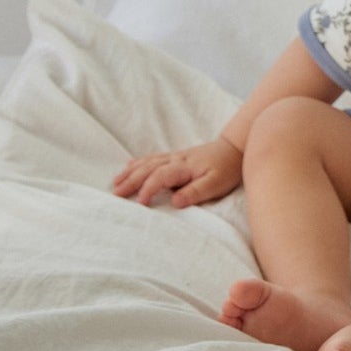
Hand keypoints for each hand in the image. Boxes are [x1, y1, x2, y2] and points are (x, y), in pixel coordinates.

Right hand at [112, 137, 242, 207]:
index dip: (148, 189)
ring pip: (147, 163)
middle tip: (115, 195)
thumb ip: (196, 192)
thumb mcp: (217, 183)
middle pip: (147, 169)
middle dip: (130, 181)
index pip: (160, 177)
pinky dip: (139, 162)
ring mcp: (175, 156)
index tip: (140, 203)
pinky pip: (153, 158)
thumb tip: (175, 202)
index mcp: (184, 167)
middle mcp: (175, 160)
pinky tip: (129, 165)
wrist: (236, 147)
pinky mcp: (177, 156)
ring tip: (116, 183)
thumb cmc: (228, 168)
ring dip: (130, 172)